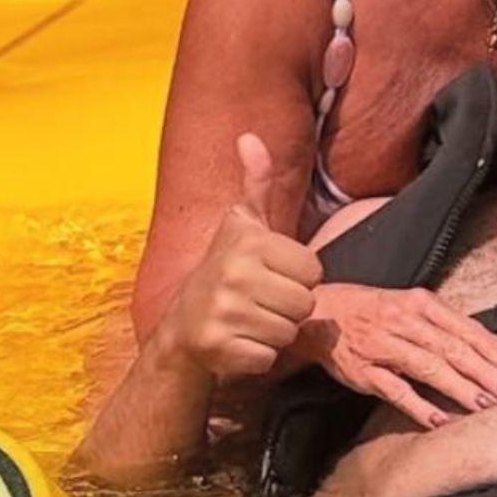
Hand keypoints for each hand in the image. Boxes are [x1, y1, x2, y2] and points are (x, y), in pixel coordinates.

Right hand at [155, 133, 322, 378]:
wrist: (181, 326)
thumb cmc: (225, 271)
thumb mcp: (243, 224)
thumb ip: (256, 182)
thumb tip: (250, 137)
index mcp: (248, 242)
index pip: (314, 271)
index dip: (298, 277)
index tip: (272, 274)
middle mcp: (232, 274)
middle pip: (306, 304)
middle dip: (289, 307)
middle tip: (260, 300)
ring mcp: (222, 312)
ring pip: (289, 332)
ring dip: (274, 332)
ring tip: (249, 319)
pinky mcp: (217, 348)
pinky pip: (268, 358)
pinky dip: (257, 357)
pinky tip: (237, 342)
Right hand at [294, 284, 496, 429]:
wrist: (322, 313)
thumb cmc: (375, 311)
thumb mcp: (414, 306)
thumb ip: (451, 325)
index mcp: (421, 304)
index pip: (466, 328)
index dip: (494, 351)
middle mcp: (404, 322)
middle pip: (452, 348)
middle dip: (485, 372)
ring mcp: (383, 346)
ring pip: (428, 367)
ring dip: (459, 388)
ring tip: (485, 405)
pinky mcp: (363, 371)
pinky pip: (394, 390)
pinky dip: (418, 405)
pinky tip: (439, 420)